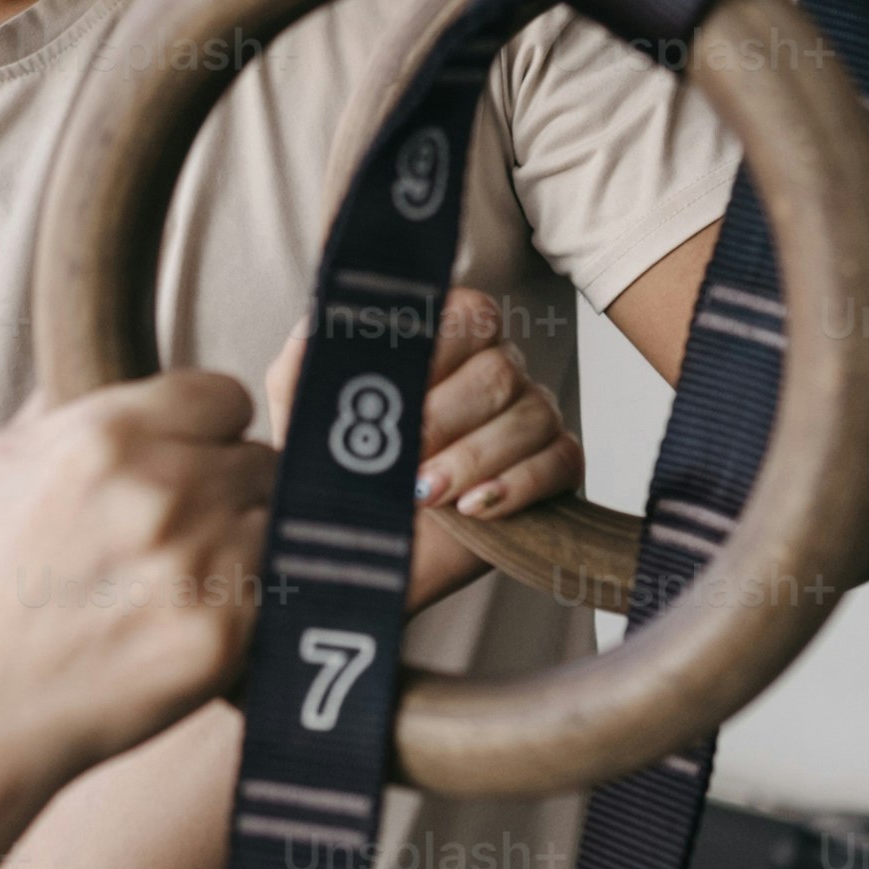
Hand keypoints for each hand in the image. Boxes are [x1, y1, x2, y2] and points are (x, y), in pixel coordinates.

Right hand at [0, 374, 273, 781]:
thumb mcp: (5, 464)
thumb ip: (73, 403)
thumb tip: (114, 351)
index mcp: (108, 433)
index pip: (226, 394)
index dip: (210, 431)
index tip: (190, 464)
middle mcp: (163, 487)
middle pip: (261, 457)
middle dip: (231, 491)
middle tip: (189, 535)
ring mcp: (201, 559)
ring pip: (281, 520)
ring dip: (250, 545)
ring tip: (196, 578)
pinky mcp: (229, 629)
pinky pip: (281, 585)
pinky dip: (254, 600)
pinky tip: (205, 617)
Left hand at [264, 287, 578, 607]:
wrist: (365, 553)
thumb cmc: (342, 472)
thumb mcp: (308, 413)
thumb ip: (307, 361)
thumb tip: (321, 324)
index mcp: (445, 338)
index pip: (470, 315)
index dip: (440, 351)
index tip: (400, 392)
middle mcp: (494, 366)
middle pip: (500, 370)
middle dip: (446, 419)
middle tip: (407, 457)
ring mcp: (530, 414)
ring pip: (531, 416)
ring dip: (473, 459)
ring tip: (426, 494)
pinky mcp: (553, 464)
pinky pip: (560, 461)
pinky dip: (518, 485)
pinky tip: (474, 507)